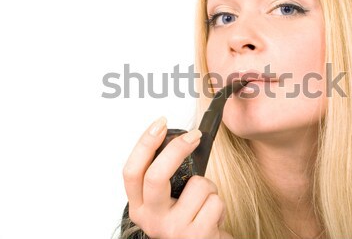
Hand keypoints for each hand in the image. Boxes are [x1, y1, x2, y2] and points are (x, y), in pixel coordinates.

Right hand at [122, 116, 233, 238]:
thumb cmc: (187, 222)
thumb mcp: (166, 202)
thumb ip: (165, 178)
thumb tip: (178, 140)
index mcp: (140, 207)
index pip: (132, 171)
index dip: (144, 143)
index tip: (160, 123)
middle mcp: (151, 220)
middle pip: (155, 175)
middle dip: (176, 149)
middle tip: (194, 136)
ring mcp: (173, 229)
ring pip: (198, 185)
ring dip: (209, 187)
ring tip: (204, 203)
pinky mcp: (196, 236)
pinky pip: (215, 202)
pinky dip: (219, 205)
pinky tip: (212, 217)